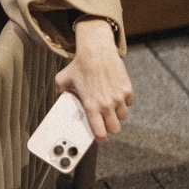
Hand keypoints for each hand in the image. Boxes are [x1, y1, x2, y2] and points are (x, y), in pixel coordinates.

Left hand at [55, 17, 133, 140]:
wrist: (96, 50)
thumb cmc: (79, 65)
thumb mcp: (63, 80)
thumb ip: (60, 93)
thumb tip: (58, 100)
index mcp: (91, 106)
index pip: (100, 132)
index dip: (100, 137)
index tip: (100, 137)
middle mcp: (106, 104)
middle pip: (115, 129)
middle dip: (111, 128)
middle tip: (106, 124)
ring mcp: (119, 97)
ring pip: (123, 116)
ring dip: (117, 115)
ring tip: (109, 108)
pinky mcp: (127, 89)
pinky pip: (129, 103)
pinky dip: (124, 102)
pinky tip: (115, 96)